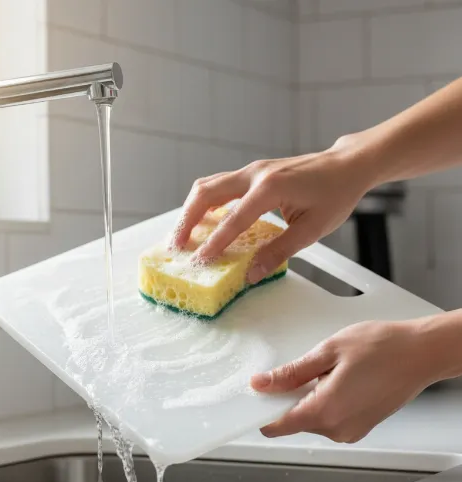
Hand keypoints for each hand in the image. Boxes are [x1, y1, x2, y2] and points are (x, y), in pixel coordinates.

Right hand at [171, 142, 375, 282]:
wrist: (347, 165)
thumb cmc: (335, 194)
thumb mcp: (312, 229)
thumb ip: (280, 251)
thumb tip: (252, 273)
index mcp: (270, 188)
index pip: (233, 219)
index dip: (215, 242)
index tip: (199, 259)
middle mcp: (254, 174)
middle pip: (206, 193)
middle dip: (187, 220)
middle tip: (176, 245)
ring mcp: (251, 170)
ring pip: (208, 185)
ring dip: (191, 209)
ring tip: (182, 234)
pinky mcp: (252, 173)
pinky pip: (219, 185)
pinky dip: (205, 203)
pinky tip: (203, 220)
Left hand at [252, 320, 437, 442]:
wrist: (421, 353)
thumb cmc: (381, 348)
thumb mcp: (327, 352)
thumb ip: (291, 373)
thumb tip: (261, 384)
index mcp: (325, 411)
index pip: (277, 426)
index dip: (261, 411)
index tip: (255, 396)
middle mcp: (337, 429)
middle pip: (293, 421)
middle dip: (288, 398)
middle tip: (303, 369)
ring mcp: (350, 431)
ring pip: (311, 419)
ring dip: (308, 398)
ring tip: (330, 371)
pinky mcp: (360, 427)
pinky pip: (328, 418)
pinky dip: (324, 401)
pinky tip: (339, 379)